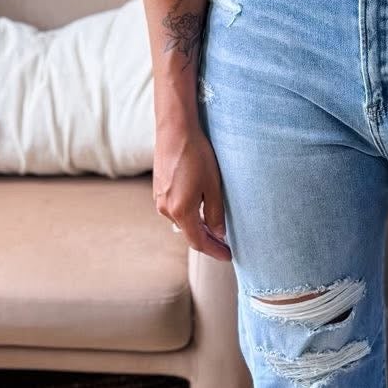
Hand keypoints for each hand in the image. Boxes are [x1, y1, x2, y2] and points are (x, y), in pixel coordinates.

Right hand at [153, 122, 232, 259]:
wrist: (175, 131)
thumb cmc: (196, 155)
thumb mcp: (213, 186)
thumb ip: (215, 213)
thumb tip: (218, 233)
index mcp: (180, 211)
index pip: (198, 241)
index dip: (214, 251)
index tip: (228, 256)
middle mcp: (166, 209)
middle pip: (189, 232)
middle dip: (208, 239)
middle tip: (226, 243)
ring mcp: (159, 199)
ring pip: (182, 220)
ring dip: (198, 226)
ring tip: (216, 226)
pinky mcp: (158, 190)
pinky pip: (176, 209)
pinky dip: (189, 213)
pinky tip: (201, 207)